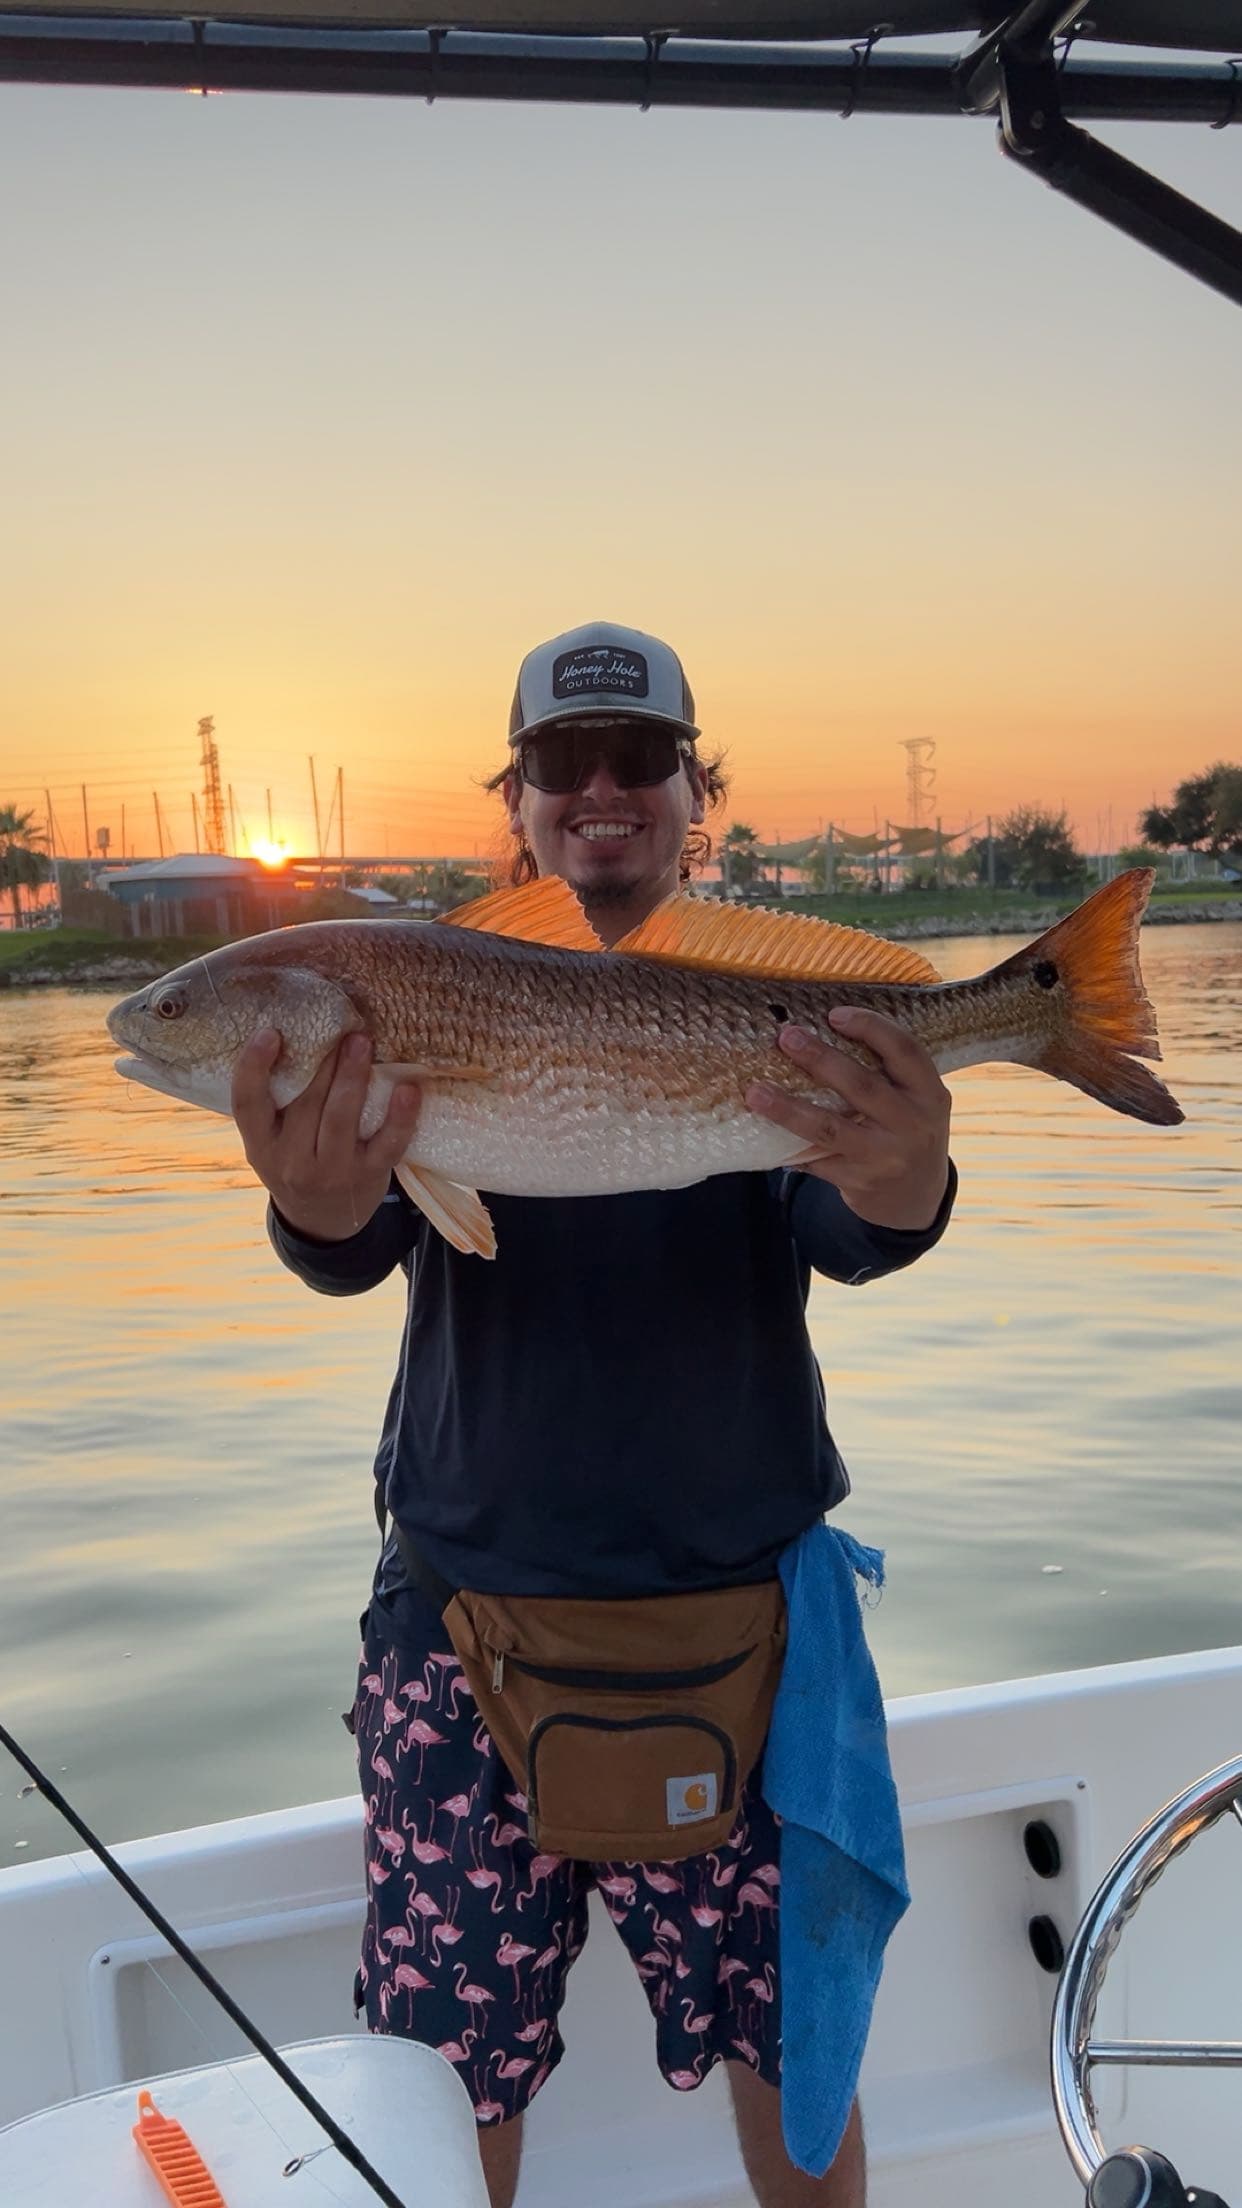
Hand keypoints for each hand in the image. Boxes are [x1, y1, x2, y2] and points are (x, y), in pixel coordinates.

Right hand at [232, 1029, 421, 1243]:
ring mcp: (332, 1172)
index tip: (270, 1032)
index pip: (247, 1105)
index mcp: (261, 1146)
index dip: (253, 1068)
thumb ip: (277, 1102)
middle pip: (304, 1104)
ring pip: (341, 1119)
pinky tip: (408, 1088)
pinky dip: (400, 1117)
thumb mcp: (272, 1142)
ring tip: (362, 1041)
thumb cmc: (296, 1162)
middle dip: (321, 1062)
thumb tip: (296, 1032)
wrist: (323, 1222)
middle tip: (337, 1026)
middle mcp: (292, 1161)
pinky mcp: (369, 1176)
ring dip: (353, 1077)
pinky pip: (388, 1145)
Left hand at [746, 1009, 950, 1231]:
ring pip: (829, 1128)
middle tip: (787, 1037)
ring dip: (788, 1109)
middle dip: (820, 1059)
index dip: (870, 1027)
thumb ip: (887, 1071)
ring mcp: (885, 1157)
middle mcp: (912, 1124)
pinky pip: (816, 1160)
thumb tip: (823, 1029)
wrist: (917, 1196)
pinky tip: (764, 1134)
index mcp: (929, 1093)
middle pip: (861, 1086)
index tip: (834, 1014)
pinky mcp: (859, 1182)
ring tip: (756, 1092)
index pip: (905, 1051)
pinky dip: (789, 1147)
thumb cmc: (906, 1130)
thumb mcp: (916, 1100)